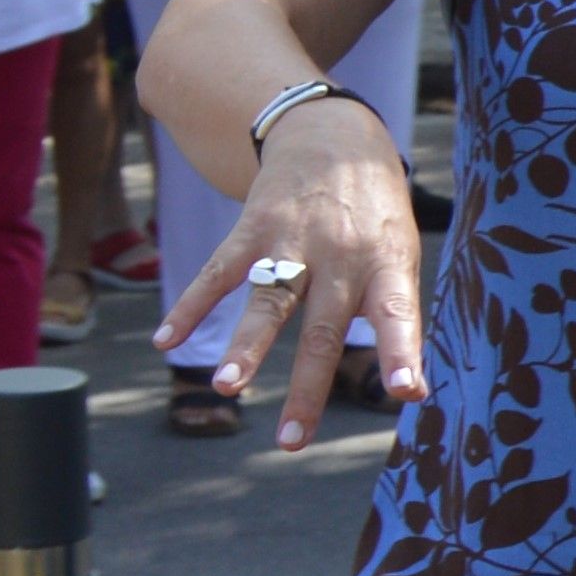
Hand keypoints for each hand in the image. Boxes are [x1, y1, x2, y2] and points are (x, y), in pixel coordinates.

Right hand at [151, 95, 426, 449]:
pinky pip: (218, 272)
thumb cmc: (374, 213)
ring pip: (267, 302)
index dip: (401, 352)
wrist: (334, 135)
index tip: (407, 392)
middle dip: (307, 387)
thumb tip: (408, 389)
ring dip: (245, 347)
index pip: (398, 314)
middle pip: (322, 329)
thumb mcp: (400, 253)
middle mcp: (340, 257)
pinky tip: (167, 340)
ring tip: (225, 387)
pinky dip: (191, 307)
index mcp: (385, 265)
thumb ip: (395, 314)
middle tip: (292, 440)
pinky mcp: (253, 229)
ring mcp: (293, 242)